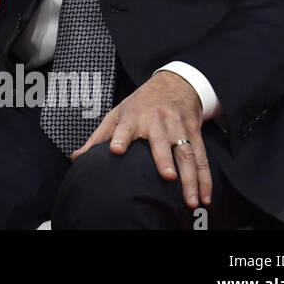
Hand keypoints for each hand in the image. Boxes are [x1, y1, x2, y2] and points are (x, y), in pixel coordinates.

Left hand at [72, 70, 210, 208]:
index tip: (116, 150)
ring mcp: (178, 127)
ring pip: (186, 153)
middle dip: (164, 159)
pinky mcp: (194, 133)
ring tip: (190, 200)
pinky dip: (205, 178)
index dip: (120, 137)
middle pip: (161, 142)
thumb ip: (98, 137)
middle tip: (167, 177)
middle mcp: (157, 122)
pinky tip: (205, 196)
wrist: (174, 83)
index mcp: (134, 117)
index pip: (124, 127)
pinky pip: (202, 157)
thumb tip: (77, 157)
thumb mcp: (117, 113)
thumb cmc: (140, 103)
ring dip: (191, 178)